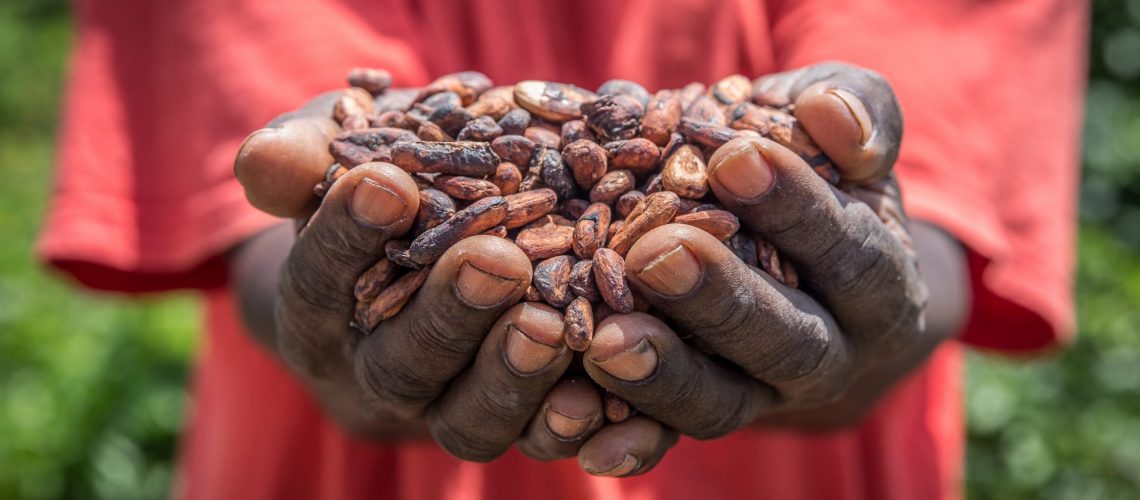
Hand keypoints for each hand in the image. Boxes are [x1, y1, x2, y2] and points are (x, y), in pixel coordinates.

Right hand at [232, 96, 584, 461]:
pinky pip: (532, 443)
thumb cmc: (383, 182)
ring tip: (550, 326)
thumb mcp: (340, 151)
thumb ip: (304, 154)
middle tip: (497, 260)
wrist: (422, 247)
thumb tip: (265, 161)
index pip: (320, 277)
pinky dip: (564, 425)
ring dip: (509, 378)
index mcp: (320, 306)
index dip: (346, 236)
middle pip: (401, 361)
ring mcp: (442, 407)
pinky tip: (596, 395)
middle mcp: (374, 370)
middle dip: (449, 312)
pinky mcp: (508, 424)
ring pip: (466, 420)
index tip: (387, 183)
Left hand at [562, 62, 957, 475]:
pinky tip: (586, 442)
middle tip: (655, 253)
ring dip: (663, 375)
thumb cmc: (817, 168)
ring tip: (604, 338)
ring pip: (722, 403)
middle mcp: (831, 354)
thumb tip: (831, 113)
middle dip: (721, 300)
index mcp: (877, 283)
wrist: (803, 254)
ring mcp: (762, 395)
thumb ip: (853, 107)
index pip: (848, 250)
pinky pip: (668, 438)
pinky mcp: (702, 414)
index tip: (733, 157)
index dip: (796, 208)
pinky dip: (631, 442)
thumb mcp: (843, 125)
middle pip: (786, 342)